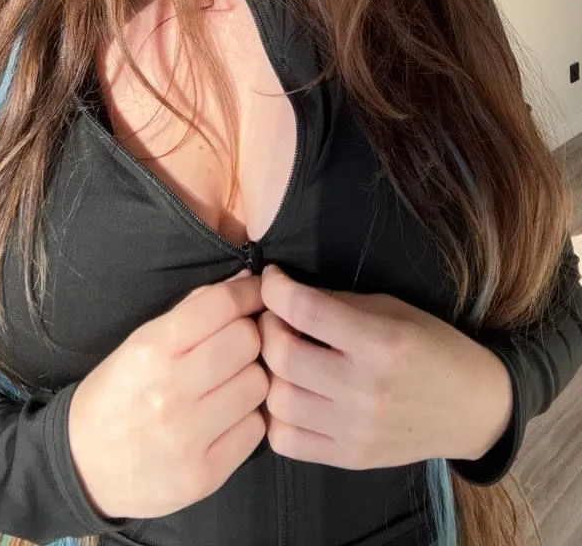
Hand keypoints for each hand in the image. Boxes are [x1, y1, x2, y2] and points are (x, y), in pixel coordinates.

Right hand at [68, 269, 268, 519]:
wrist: (83, 467)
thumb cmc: (117, 394)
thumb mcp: (140, 342)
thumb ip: (193, 311)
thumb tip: (246, 281)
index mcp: (151, 349)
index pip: (221, 306)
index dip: (249, 294)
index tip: (258, 293)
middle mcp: (170, 391)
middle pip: (248, 342)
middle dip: (249, 337)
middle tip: (237, 345)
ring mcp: (188, 437)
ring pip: (258, 384)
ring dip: (251, 378)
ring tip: (230, 383)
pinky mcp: (204, 475)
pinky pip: (256, 430)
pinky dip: (248, 419)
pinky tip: (227, 418)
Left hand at [256, 264, 513, 468]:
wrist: (472, 409)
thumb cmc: (433, 347)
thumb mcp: (391, 308)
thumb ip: (336, 303)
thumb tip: (283, 293)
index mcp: (380, 342)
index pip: (304, 310)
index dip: (275, 288)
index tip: (272, 279)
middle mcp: (364, 389)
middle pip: (281, 355)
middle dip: (265, 326)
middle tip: (272, 316)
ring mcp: (355, 430)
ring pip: (276, 400)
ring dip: (268, 371)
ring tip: (280, 357)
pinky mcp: (349, 458)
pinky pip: (285, 440)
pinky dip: (275, 415)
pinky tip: (288, 394)